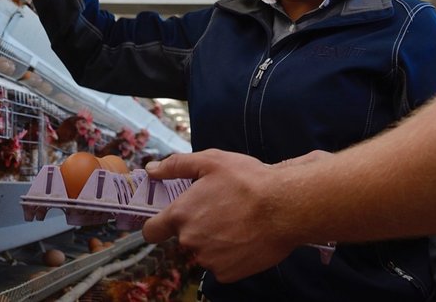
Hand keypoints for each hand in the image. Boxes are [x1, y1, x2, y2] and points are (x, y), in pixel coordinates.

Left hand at [142, 149, 302, 281]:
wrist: (284, 207)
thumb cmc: (247, 181)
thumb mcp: (210, 161)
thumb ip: (175, 165)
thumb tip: (151, 169)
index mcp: (180, 215)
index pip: (151, 231)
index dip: (157, 225)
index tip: (167, 221)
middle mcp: (189, 241)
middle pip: (183, 239)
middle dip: (196, 227)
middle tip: (219, 211)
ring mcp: (208, 260)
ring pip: (203, 252)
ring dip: (213, 242)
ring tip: (236, 223)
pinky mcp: (227, 274)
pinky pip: (220, 266)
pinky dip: (229, 256)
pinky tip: (243, 238)